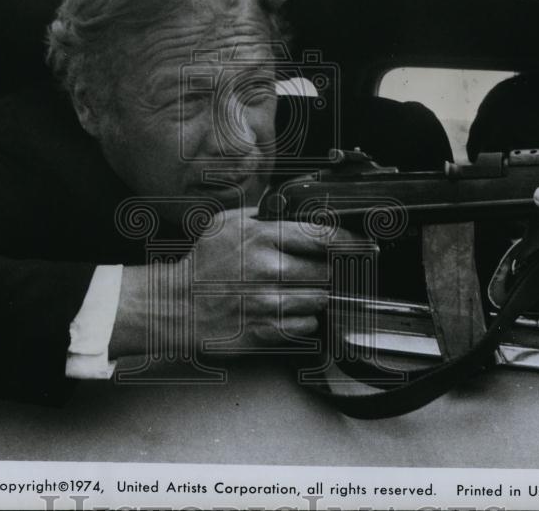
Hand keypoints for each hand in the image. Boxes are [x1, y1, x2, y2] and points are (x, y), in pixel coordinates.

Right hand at [110, 208, 366, 355]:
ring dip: (317, 296)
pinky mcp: (265, 331)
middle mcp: (267, 270)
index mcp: (261, 238)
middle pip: (327, 272)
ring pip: (320, 300)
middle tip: (326, 271)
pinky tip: (288, 311)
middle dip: (331, 272)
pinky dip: (304, 320)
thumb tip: (292, 206)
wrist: (176, 306)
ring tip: (300, 291)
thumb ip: (263, 214)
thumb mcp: (226, 223)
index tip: (362, 246)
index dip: (350, 242)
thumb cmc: (202, 264)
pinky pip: (305, 327)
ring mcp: (267, 303)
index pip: (322, 238)